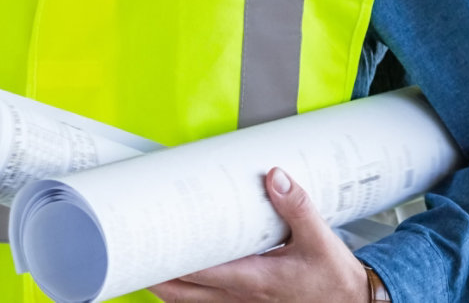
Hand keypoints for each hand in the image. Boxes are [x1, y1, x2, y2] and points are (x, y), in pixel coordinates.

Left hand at [148, 167, 370, 301]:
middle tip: (132, 249)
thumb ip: (297, 206)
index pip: (199, 270)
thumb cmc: (336, 280)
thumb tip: (275, 177)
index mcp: (254, 279)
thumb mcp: (320, 239)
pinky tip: (179, 278)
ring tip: (145, 263)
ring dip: (166, 286)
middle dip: (153, 274)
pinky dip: (187, 294)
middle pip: (182, 292)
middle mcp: (241, 298)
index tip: (147, 240)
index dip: (168, 259)